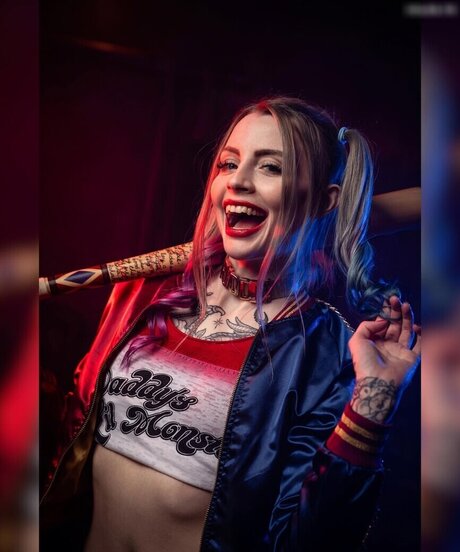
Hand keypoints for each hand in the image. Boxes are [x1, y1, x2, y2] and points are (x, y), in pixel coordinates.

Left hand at [348, 295, 420, 422]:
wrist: (377, 382)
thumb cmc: (365, 362)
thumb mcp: (357, 340)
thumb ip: (366, 325)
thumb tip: (382, 320)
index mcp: (375, 342)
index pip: (382, 324)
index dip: (385, 312)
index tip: (387, 301)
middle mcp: (388, 345)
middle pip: (395, 325)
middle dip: (396, 312)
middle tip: (397, 299)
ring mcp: (400, 351)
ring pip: (406, 331)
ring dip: (407, 318)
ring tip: (406, 305)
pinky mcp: (412, 358)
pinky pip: (419, 345)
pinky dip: (421, 335)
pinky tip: (417, 325)